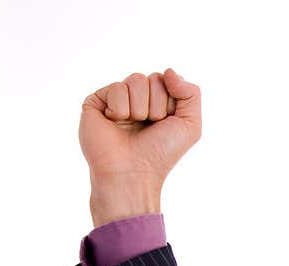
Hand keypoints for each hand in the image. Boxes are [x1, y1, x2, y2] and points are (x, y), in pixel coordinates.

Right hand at [79, 69, 201, 225]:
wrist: (133, 172)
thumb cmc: (161, 153)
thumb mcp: (190, 125)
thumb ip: (191, 93)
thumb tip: (169, 71)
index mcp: (158, 103)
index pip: (168, 80)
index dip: (171, 103)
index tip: (165, 124)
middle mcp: (137, 100)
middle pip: (153, 78)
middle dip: (157, 105)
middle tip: (148, 126)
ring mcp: (117, 100)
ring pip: (136, 80)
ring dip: (140, 108)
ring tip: (133, 126)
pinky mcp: (96, 102)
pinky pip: (116, 87)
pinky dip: (121, 108)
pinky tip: (115, 123)